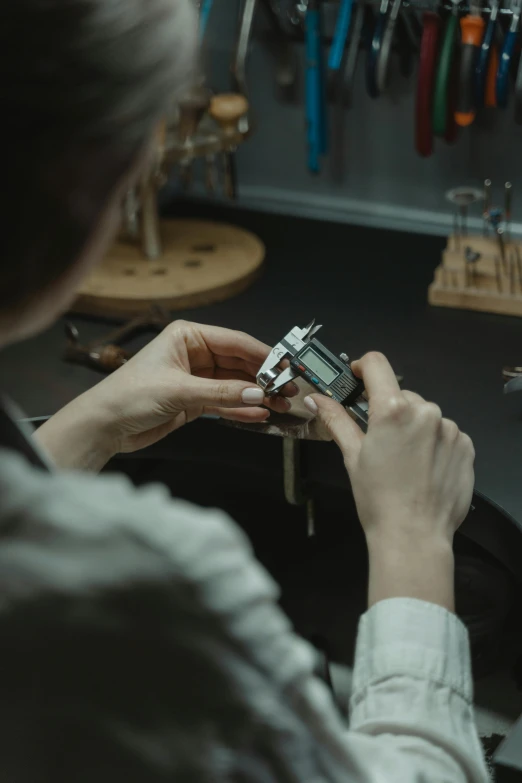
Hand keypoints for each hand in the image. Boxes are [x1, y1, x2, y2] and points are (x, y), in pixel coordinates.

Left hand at [36, 320, 297, 468]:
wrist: (104, 425)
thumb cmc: (130, 395)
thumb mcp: (180, 391)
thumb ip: (222, 393)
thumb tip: (258, 393)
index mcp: (188, 336)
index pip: (235, 342)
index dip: (263, 354)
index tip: (285, 367)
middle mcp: (194, 353)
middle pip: (239, 363)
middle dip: (264, 377)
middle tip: (288, 389)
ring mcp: (196, 378)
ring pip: (235, 384)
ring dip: (257, 395)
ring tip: (282, 404)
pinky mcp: (194, 401)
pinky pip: (226, 401)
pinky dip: (243, 408)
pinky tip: (261, 413)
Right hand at [304, 352, 474, 609]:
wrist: (414, 535)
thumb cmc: (379, 500)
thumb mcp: (352, 456)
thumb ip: (337, 420)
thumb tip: (317, 399)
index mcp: (393, 410)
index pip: (377, 365)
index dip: (363, 367)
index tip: (358, 376)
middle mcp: (426, 412)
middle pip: (401, 394)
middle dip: (389, 410)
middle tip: (379, 439)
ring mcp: (449, 428)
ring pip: (424, 414)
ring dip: (413, 427)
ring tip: (403, 460)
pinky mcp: (465, 445)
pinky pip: (444, 432)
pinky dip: (432, 442)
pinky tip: (422, 466)